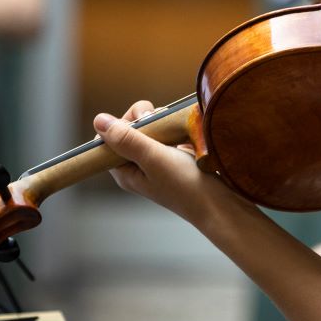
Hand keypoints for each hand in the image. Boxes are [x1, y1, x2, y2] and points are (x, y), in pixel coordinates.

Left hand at [96, 101, 230, 221]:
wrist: (221, 202)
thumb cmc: (185, 185)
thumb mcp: (153, 158)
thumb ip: (126, 139)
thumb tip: (99, 120)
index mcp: (124, 171)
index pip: (107, 138)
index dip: (120, 124)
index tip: (141, 123)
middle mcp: (137, 165)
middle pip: (129, 128)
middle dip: (145, 119)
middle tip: (160, 125)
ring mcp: (157, 159)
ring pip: (150, 126)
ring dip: (162, 121)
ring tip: (176, 132)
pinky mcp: (175, 154)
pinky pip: (169, 131)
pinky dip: (176, 126)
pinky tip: (185, 135)